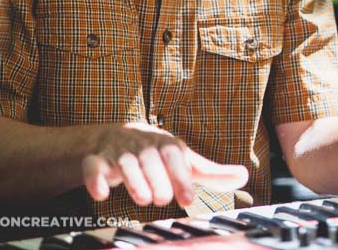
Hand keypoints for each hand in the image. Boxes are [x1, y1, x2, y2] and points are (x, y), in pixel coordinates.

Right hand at [82, 122, 247, 206]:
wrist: (117, 138)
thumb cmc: (158, 154)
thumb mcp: (185, 161)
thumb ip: (211, 173)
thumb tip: (244, 177)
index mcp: (166, 144)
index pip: (175, 157)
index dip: (182, 177)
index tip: (188, 199)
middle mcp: (143, 145)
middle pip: (150, 160)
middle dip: (157, 182)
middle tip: (161, 198)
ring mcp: (119, 152)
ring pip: (124, 164)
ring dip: (134, 182)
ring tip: (143, 197)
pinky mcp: (97, 161)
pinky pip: (93, 167)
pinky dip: (96, 180)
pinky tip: (102, 193)